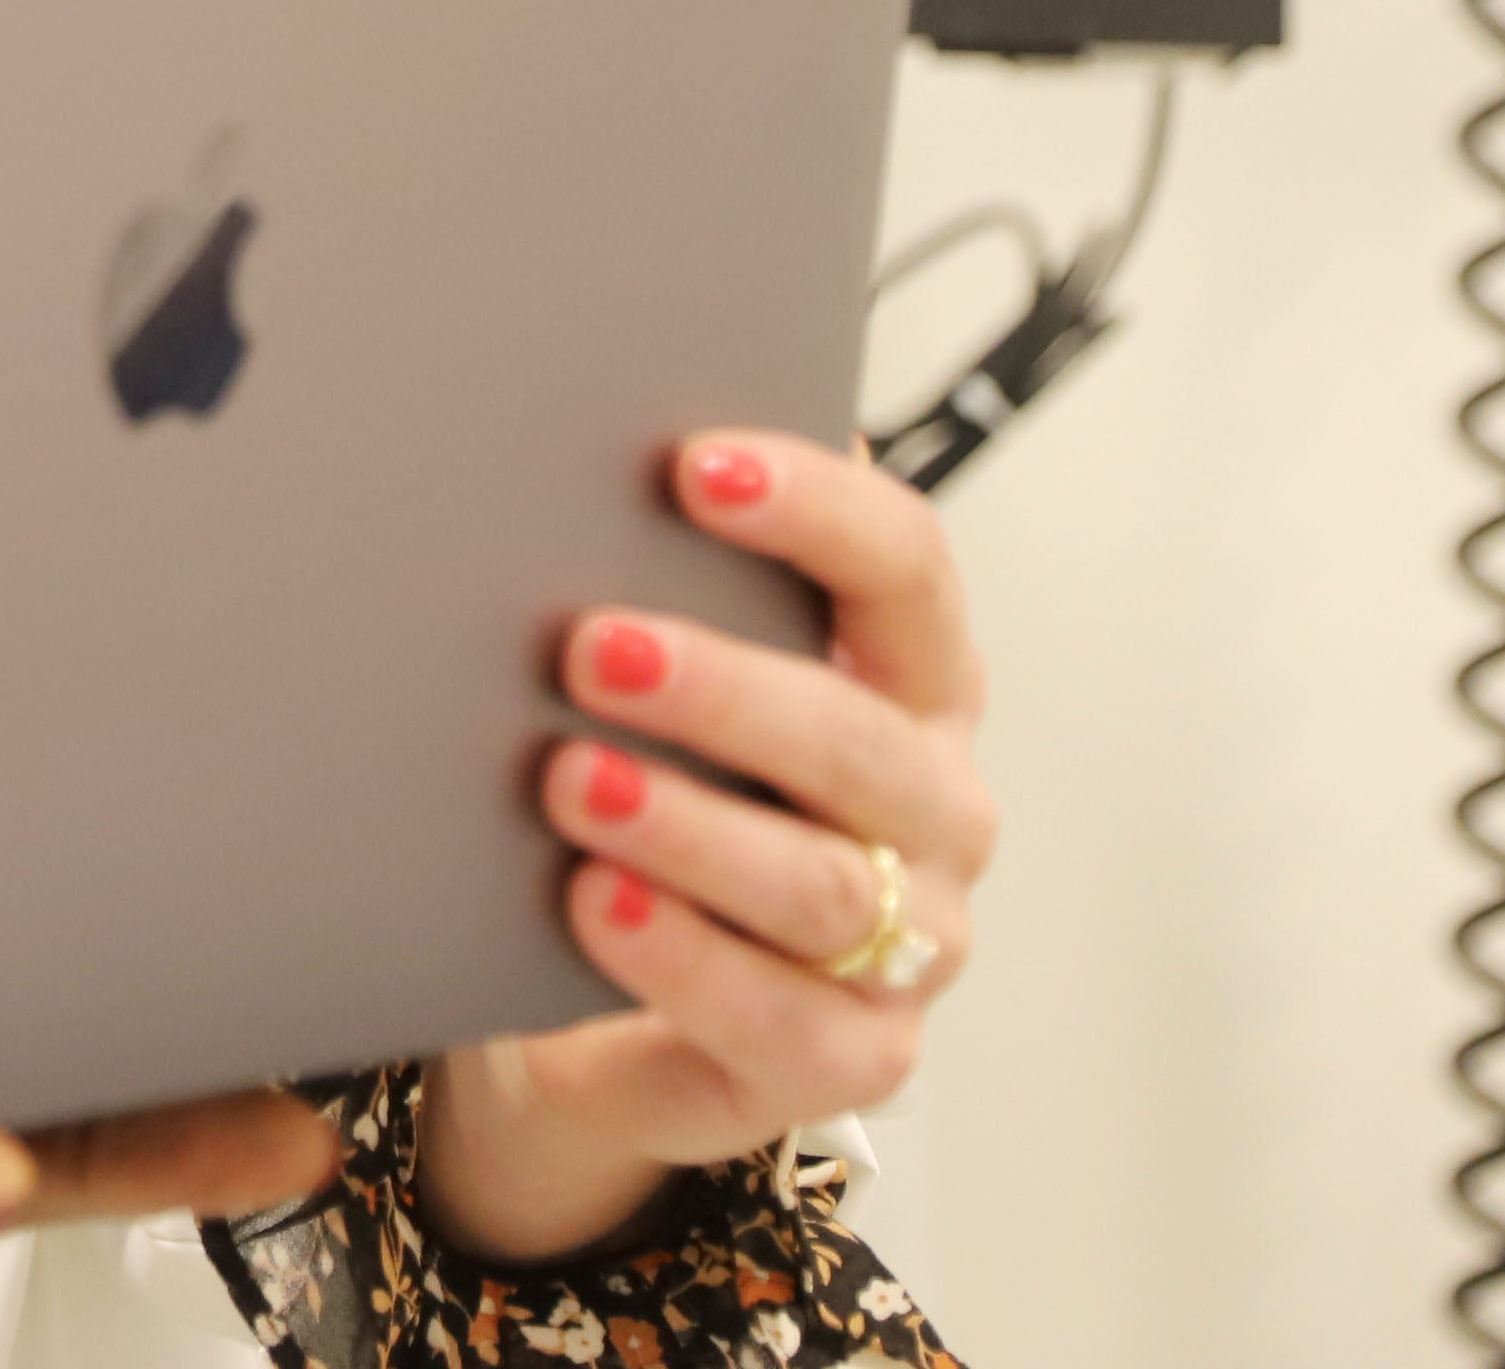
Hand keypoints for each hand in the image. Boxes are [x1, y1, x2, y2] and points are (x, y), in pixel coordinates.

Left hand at [421, 429, 994, 1263]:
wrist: (593, 1001)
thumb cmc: (652, 793)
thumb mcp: (662, 682)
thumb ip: (660, 576)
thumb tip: (574, 447)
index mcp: (910, 680)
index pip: (904, 569)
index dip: (816, 509)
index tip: (693, 465)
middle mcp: (931, 808)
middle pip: (858, 739)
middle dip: (724, 687)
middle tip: (589, 647)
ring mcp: (907, 944)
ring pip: (818, 885)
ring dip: (689, 827)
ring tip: (573, 780)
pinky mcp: (849, 1058)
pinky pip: (783, 1022)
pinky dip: (683, 960)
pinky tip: (596, 906)